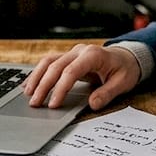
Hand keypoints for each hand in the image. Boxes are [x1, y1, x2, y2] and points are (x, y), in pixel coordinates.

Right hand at [24, 43, 140, 110]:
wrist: (127, 57)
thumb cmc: (125, 69)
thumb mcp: (123, 83)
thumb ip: (107, 93)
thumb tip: (93, 104)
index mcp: (93, 55)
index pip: (71, 71)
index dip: (60, 88)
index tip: (53, 104)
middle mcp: (80, 51)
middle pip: (55, 66)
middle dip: (43, 85)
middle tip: (35, 103)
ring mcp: (73, 52)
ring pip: (48, 61)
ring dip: (37, 77)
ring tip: (28, 94)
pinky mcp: (68, 57)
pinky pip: (49, 62)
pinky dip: (38, 73)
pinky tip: (30, 84)